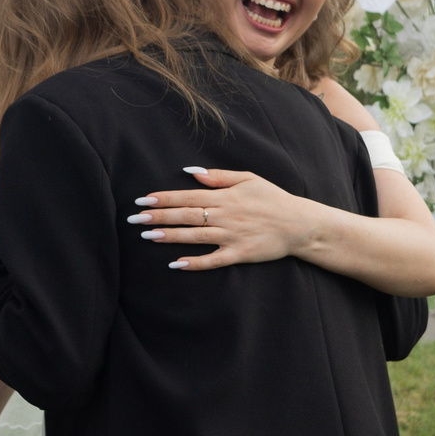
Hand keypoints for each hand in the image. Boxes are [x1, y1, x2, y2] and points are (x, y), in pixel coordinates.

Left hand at [126, 167, 322, 271]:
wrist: (300, 224)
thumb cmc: (273, 199)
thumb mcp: (248, 179)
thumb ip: (219, 176)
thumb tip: (191, 171)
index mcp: (225, 196)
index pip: (188, 196)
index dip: (164, 198)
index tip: (143, 200)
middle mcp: (225, 215)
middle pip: (185, 215)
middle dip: (158, 217)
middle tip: (135, 220)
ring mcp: (232, 236)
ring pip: (195, 236)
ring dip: (170, 236)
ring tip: (148, 237)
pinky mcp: (240, 254)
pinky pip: (213, 260)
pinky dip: (195, 262)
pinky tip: (176, 264)